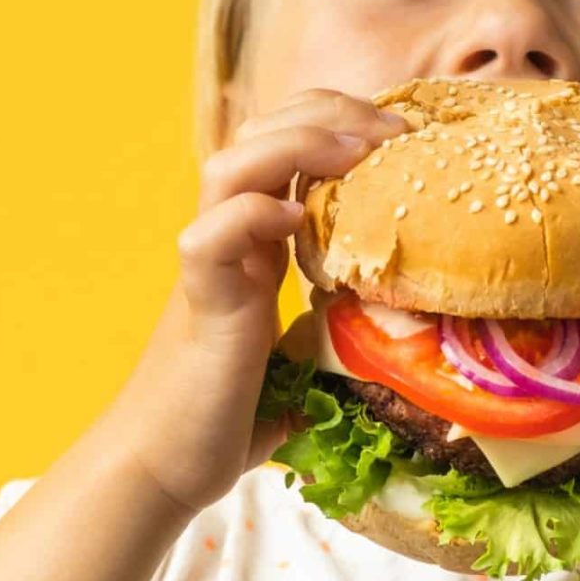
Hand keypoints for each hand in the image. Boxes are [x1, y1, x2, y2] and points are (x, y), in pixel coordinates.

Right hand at [105, 88, 408, 514]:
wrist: (165, 467)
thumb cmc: (232, 417)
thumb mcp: (306, 358)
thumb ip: (340, 330)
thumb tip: (414, 340)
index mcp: (256, 243)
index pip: (284, 143)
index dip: (338, 121)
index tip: (403, 135)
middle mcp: (229, 241)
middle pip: (258, 133)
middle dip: (329, 113)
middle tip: (393, 130)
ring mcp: (209, 266)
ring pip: (229, 166)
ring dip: (296, 144)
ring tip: (355, 153)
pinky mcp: (199, 303)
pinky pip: (209, 237)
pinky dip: (252, 214)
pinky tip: (297, 218)